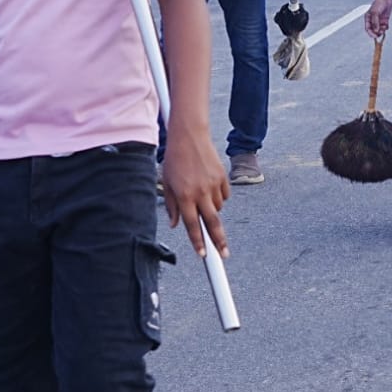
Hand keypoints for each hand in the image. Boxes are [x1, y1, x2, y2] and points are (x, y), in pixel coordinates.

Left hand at [161, 128, 229, 258]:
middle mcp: (200, 192)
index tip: (202, 255)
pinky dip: (219, 196)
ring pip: (218, 208)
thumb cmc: (175, 159)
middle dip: (219, 242)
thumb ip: (171, 206)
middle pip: (213, 223)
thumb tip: (175, 225)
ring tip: (201, 194)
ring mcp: (214, 184)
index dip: (197, 242)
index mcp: (184, 195)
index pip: (192, 225)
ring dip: (212, 209)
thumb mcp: (167, 183)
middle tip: (224, 255)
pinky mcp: (223, 176)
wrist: (189, 136)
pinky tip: (210, 185)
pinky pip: (224, 195)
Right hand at [364, 0, 391, 39]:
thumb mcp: (375, 12)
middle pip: (373, 30)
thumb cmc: (379, 2)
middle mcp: (373, 20)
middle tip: (380, 33)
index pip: (368, 28)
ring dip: (382, 30)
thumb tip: (376, 30)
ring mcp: (379, 20)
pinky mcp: (384, 20)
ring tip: (384, 28)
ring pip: (379, 30)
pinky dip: (385, 28)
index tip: (375, 36)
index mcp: (368, 18)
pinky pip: (384, 27)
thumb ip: (375, 22)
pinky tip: (386, 25)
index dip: (371, 33)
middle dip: (377, 33)